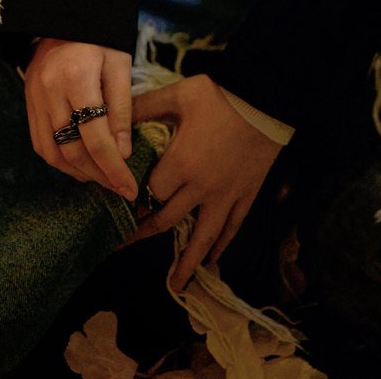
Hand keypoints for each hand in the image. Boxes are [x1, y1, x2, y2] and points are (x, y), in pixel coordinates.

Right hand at [25, 38, 137, 200]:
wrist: (65, 14)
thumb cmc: (100, 37)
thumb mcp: (120, 66)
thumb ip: (121, 109)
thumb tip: (122, 154)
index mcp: (76, 77)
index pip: (95, 136)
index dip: (113, 167)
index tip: (129, 188)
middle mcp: (48, 90)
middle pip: (71, 148)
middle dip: (97, 174)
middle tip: (117, 187)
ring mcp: (33, 96)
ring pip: (50, 151)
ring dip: (76, 172)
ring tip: (100, 178)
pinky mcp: (27, 100)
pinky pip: (39, 141)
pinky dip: (58, 159)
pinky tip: (78, 164)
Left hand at [131, 73, 281, 290]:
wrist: (267, 96)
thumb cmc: (220, 94)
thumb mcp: (178, 94)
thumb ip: (144, 107)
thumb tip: (112, 115)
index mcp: (180, 164)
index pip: (148, 194)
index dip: (132, 203)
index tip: (117, 210)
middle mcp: (201, 187)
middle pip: (167, 220)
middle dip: (144, 233)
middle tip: (125, 245)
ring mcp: (226, 194)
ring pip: (203, 237)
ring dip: (187, 263)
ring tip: (176, 286)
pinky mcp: (246, 193)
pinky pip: (233, 226)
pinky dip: (222, 244)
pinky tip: (214, 258)